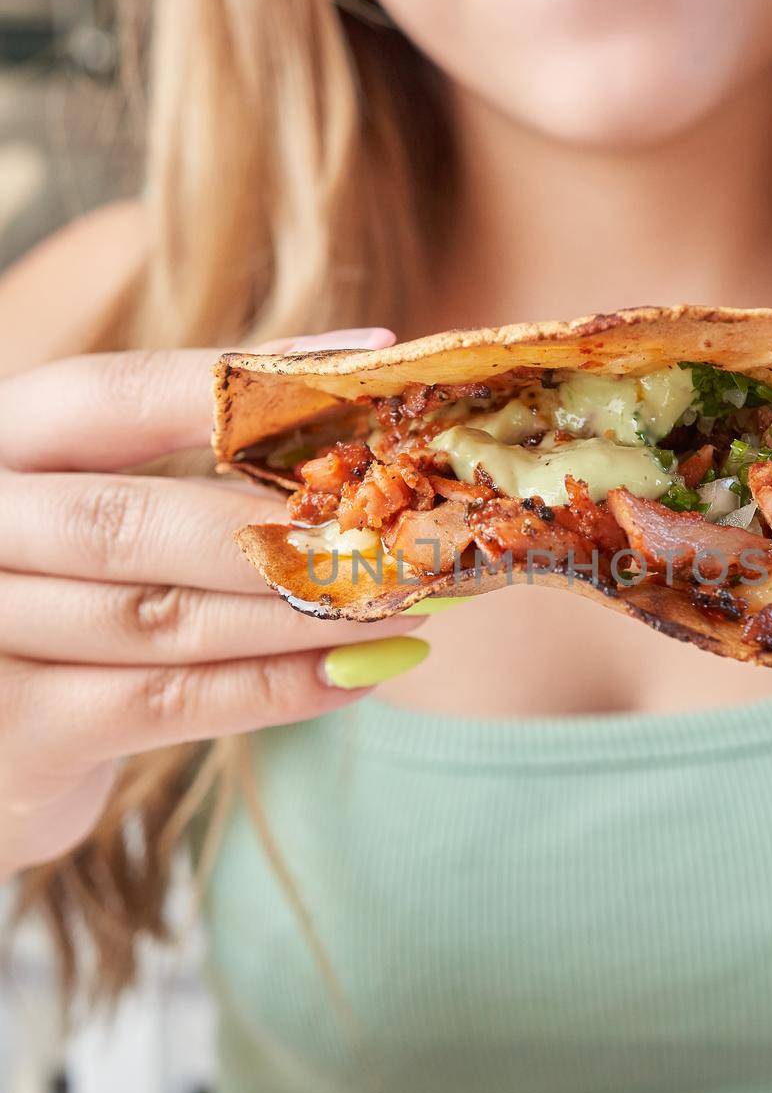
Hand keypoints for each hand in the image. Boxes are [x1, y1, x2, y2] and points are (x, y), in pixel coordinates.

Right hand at [0, 332, 426, 881]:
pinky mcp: (17, 731)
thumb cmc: (65, 603)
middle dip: (283, 527)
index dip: (242, 380)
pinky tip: (361, 673)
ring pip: (164, 616)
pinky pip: (167, 702)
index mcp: (2, 446)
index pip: (114, 394)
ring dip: (302, 612)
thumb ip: (192, 475)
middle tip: (404, 529)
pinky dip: (276, 688)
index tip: (372, 361)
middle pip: (137, 518)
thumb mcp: (96, 513)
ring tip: (408, 601)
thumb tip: (364, 436)